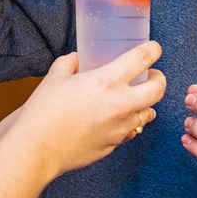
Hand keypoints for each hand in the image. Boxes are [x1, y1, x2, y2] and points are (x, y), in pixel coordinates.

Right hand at [11, 41, 164, 177]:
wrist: (37, 148)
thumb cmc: (44, 112)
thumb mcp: (55, 78)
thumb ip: (68, 64)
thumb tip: (75, 60)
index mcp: (107, 81)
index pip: (143, 59)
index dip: (153, 50)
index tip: (153, 49)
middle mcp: (120, 104)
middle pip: (158, 89)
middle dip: (159, 79)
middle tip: (152, 76)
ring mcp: (120, 127)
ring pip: (148, 114)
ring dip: (146, 104)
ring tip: (135, 100)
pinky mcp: (114, 144)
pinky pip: (130, 132)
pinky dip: (128, 124)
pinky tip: (117, 120)